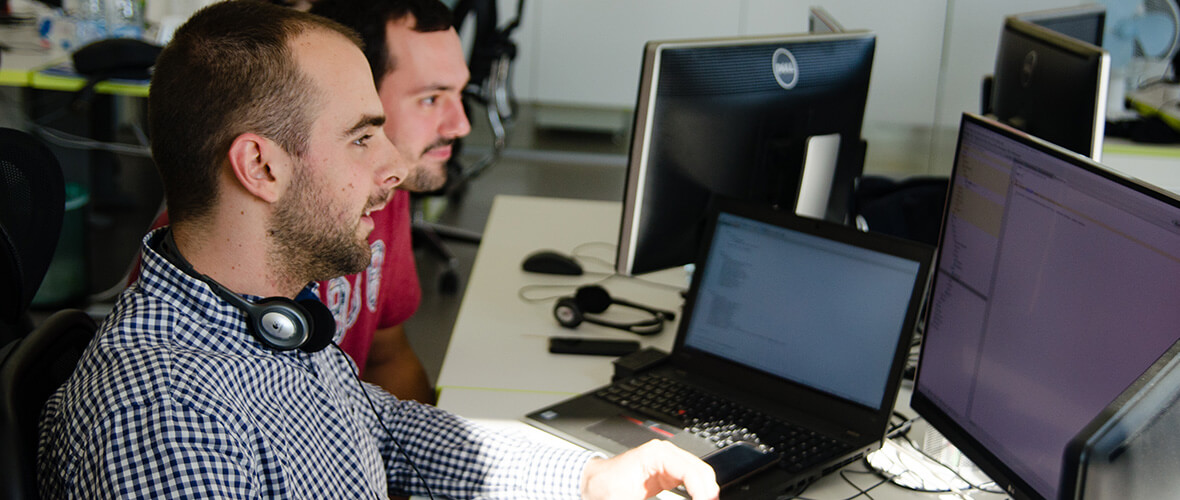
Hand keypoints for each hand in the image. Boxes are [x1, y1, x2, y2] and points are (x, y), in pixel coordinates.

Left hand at [581, 440, 718, 499]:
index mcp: (657, 454)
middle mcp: (666, 454)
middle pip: (702, 472)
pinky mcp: (667, 474)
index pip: (692, 471)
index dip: (703, 492)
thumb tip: (683, 498)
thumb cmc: (604, 487)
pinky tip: (697, 499)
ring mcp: (669, 462)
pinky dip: (698, 492)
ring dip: (705, 492)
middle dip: (708, 492)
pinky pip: (692, 481)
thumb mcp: (628, 499)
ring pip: (700, 476)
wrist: (592, 484)